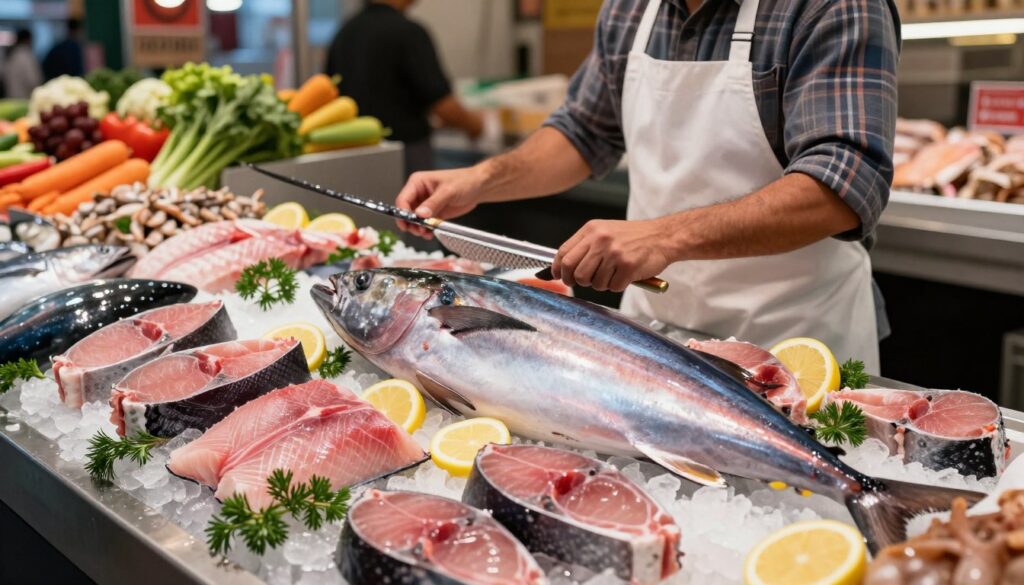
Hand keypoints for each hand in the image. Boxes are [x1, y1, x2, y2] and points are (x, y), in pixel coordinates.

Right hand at [395, 167, 485, 238]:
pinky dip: (425, 230)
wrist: (478, 187)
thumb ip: (433, 203)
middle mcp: (418, 193)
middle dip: (410, 223)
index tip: (409, 223)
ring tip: (426, 233)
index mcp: (417, 182)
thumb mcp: (448, 191)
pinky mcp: (433, 213)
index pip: (403, 199)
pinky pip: (424, 224)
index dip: (403, 213)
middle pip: (406, 211)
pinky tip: (430, 233)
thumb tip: (420, 214)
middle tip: (419, 231)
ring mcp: (425, 204)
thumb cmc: (464, 181)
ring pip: (414, 220)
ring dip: (417, 229)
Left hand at [552, 219, 672, 291]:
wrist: (662, 236)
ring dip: (602, 284)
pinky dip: (618, 285)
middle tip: (586, 281)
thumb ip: (585, 246)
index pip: (563, 253)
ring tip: (613, 273)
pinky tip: (625, 275)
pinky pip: (613, 287)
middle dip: (577, 281)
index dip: (557, 269)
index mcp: (592, 230)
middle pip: (575, 271)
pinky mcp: (628, 266)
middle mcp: (601, 240)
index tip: (558, 277)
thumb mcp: (605, 232)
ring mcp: (614, 253)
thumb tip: (563, 266)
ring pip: (593, 283)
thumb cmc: (634, 237)